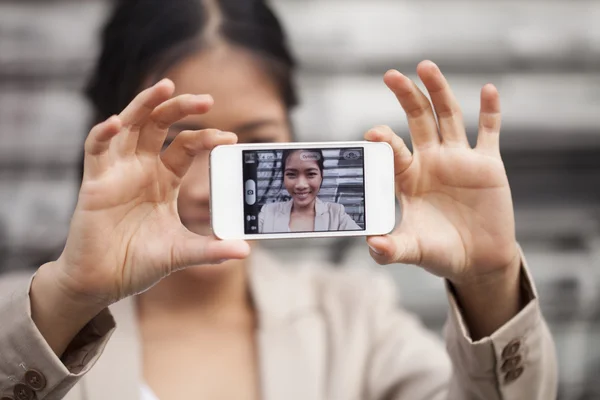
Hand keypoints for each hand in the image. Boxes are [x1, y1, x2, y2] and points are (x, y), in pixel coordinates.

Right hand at [38, 79, 249, 309]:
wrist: (103, 282)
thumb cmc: (139, 263)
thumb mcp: (181, 253)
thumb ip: (211, 250)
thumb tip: (245, 250)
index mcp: (164, 180)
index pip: (186, 146)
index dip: (206, 138)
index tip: (230, 139)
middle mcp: (142, 169)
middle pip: (160, 126)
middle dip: (181, 108)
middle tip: (207, 100)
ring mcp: (117, 172)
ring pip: (129, 126)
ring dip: (144, 104)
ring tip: (165, 87)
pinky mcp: (94, 183)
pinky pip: (95, 149)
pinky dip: (102, 133)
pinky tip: (115, 123)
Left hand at [365, 61, 518, 285]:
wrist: (478, 261)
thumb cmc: (441, 253)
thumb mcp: (414, 250)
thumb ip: (392, 249)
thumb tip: (373, 246)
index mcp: (409, 178)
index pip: (394, 151)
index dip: (385, 140)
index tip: (372, 132)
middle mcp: (431, 162)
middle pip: (418, 120)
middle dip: (406, 97)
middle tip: (391, 75)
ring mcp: (459, 160)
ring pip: (449, 117)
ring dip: (439, 91)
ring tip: (426, 66)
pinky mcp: (488, 165)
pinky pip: (489, 132)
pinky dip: (491, 111)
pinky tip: (488, 89)